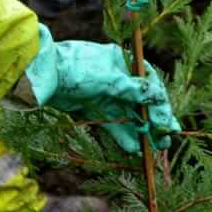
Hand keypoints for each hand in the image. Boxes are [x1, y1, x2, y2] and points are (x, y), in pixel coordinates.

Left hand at [23, 26, 180, 153]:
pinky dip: (123, 136)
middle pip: (142, 103)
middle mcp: (117, 79)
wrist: (44, 75)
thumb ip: (133, 90)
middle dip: (155, 121)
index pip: (149, 84)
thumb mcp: (109, 78)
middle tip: (168, 141)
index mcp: (123, 63)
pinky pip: (114, 124)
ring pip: (129, 116)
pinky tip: (134, 149)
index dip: (160, 104)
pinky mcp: (93, 109)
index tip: (166, 121)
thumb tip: (158, 96)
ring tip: (156, 149)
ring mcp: (105, 95)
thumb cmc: (77, 68)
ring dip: (142, 132)